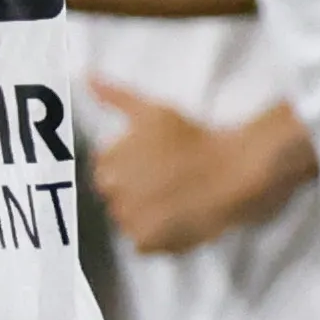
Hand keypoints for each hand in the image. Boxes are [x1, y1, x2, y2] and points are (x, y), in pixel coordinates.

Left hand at [89, 80, 313, 254]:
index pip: (105, 168)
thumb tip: (86, 77)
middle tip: (165, 179)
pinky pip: (141, 242)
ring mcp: (129, 220)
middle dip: (133, 188)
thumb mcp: (151, 111)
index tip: (154, 161)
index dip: (129, 164)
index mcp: (108, 161)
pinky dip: (156, 234)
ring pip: (126, 218)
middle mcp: (112, 193)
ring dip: (144, 211)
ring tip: (173, 198)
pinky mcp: (147, 243)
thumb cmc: (194, 138)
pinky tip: (177, 216)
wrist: (233, 174)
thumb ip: (114, 96)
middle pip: (114, 194)